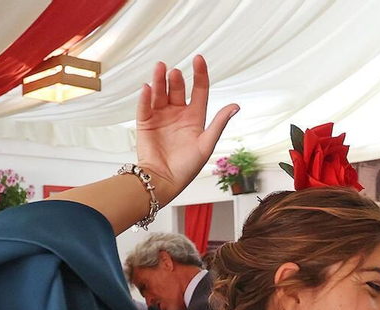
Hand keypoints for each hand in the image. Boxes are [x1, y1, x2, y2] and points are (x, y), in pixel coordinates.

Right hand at [134, 56, 240, 206]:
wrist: (163, 181)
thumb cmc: (187, 168)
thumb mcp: (206, 144)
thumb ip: (218, 123)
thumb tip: (235, 106)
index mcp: (194, 118)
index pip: (199, 90)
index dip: (200, 74)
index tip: (199, 58)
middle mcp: (177, 114)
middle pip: (177, 90)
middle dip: (176, 79)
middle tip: (175, 72)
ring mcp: (161, 117)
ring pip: (160, 94)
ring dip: (160, 81)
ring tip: (160, 68)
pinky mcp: (145, 124)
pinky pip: (144, 107)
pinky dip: (145, 97)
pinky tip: (147, 88)